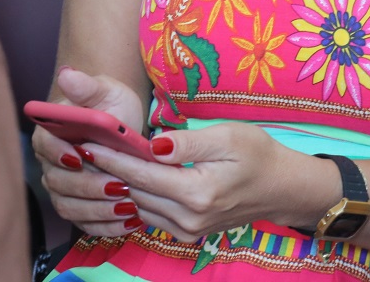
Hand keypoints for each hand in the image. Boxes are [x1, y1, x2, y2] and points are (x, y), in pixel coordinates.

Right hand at [34, 68, 150, 236]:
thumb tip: (66, 74)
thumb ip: (87, 86)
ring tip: (126, 205)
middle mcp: (51, 164)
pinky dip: (104, 226)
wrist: (124, 129)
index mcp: (50, 132)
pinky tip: (127, 222)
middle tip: (117, 186)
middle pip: (58, 182)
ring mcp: (63, 188)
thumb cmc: (112, 106)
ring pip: (70, 206)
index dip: (58, 153)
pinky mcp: (79, 208)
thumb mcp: (106, 91)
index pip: (44, 145)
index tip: (78, 156)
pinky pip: (85, 224)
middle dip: (87, 186)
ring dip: (97, 209)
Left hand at [80, 122, 335, 242]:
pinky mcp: (188, 233)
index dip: (113, 157)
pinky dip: (137, 196)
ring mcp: (188, 230)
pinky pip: (151, 215)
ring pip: (139, 206)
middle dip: (110, 171)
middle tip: (87, 146)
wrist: (282, 187)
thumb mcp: (228, 136)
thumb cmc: (258, 154)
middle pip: (135, 192)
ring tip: (100, 160)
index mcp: (197, 192)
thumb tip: (152, 144)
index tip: (89, 141)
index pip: (141, 174)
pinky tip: (127, 178)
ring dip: (121, 185)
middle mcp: (188, 218)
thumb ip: (188, 142)